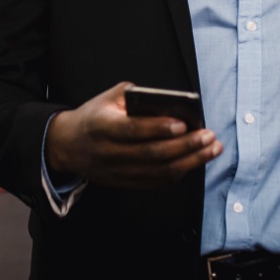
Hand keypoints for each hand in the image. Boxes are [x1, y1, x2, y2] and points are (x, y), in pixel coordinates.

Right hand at [45, 82, 220, 188]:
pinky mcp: (125, 183)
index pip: (133, 130)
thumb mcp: (106, 98)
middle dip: (185, 145)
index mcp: (103, 127)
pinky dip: (179, 172)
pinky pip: (156, 182)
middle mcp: (110, 153)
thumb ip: (133, 95)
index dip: (159, 128)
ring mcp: (118, 172)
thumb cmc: (94, 117)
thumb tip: (166, 101)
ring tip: (211, 148)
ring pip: (159, 172)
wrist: (69, 146)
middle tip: (208, 136)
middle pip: (153, 154)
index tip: (183, 123)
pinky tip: (195, 161)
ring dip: (190, 161)